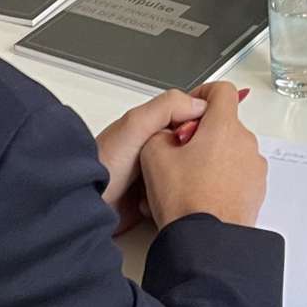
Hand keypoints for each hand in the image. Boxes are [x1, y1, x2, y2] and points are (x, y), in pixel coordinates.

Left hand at [98, 89, 207, 236]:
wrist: (85, 204)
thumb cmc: (102, 164)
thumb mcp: (135, 125)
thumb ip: (166, 107)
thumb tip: (200, 102)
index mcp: (151, 125)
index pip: (189, 114)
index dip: (205, 120)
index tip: (221, 128)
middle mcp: (153, 147)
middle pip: (192, 144)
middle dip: (201, 152)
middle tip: (209, 160)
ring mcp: (154, 173)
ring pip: (187, 170)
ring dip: (191, 176)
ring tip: (200, 180)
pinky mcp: (153, 197)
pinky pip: (177, 193)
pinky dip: (180, 195)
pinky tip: (183, 197)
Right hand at [139, 80, 266, 229]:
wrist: (206, 242)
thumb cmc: (185, 200)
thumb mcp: (153, 156)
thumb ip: (160, 132)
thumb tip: (169, 135)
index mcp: (224, 127)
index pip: (221, 91)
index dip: (202, 95)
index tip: (189, 111)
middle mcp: (246, 143)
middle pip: (224, 123)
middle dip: (202, 133)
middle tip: (179, 155)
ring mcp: (254, 168)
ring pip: (231, 150)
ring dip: (213, 157)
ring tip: (189, 181)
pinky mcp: (257, 190)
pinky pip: (239, 173)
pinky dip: (223, 178)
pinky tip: (203, 196)